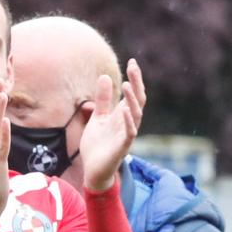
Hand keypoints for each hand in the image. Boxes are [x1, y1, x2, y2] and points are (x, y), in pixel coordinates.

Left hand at [78, 59, 146, 192]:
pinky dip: (129, 121)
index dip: (134, 79)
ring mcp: (127, 135)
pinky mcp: (122, 147)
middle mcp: (128, 123)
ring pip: (136, 115)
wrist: (93, 170)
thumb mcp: (97, 117)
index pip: (133, 94)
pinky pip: (130, 133)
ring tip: (126, 85)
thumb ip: (102, 100)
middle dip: (137, 84)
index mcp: (123, 115)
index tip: (132, 62)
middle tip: (133, 67)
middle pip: (138, 101)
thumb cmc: (97, 145)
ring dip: (132, 100)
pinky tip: (124, 109)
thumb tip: (104, 76)